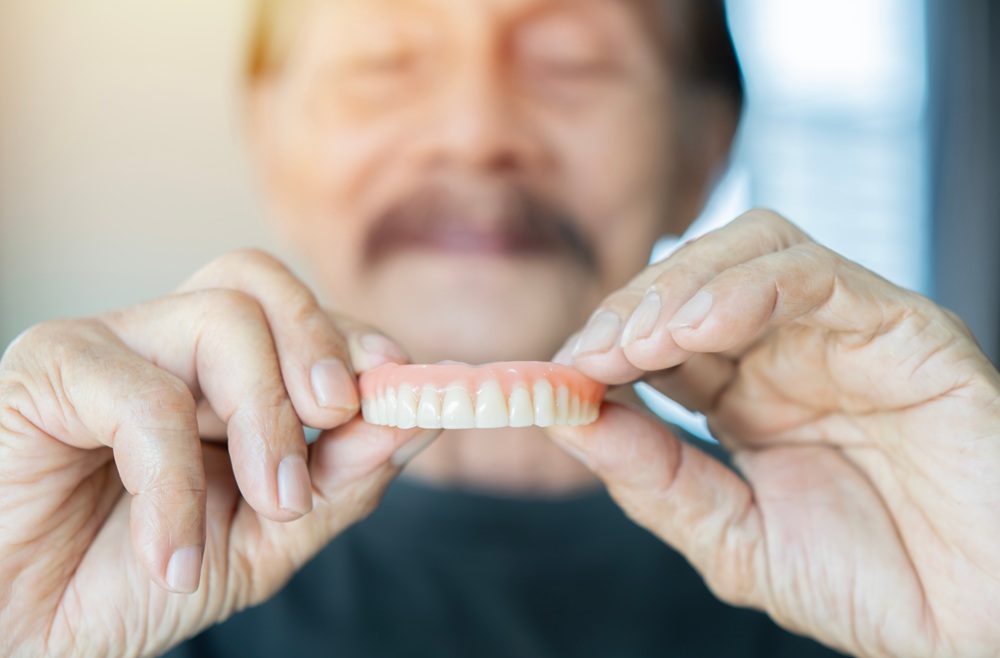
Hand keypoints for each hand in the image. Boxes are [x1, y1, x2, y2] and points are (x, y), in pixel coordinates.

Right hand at [0, 250, 436, 657]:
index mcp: (219, 371)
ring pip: (219, 319)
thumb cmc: (146, 580)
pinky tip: (174, 555)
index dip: (351, 336)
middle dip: (316, 344)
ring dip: (265, 419)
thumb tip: (421, 414)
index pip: (295, 311)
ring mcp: (108, 346)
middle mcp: (165, 343)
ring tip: (270, 507)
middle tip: (336, 419)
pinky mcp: (49, 369)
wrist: (39, 640)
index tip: (399, 383)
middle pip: (257, 281)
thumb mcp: (271, 534)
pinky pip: (146, 397)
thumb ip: (344, 475)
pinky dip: (176, 483)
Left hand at [547, 211, 999, 657]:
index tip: (558, 375)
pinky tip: (700, 326)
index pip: (659, 333)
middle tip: (588, 356)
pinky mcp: (906, 330)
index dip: (605, 342)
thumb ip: (652, 476)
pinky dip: (751, 287)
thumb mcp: (731, 537)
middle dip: (630, 309)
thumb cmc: (873, 587)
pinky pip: (820, 276)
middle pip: (694, 278)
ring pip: (752, 251)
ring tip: (636, 342)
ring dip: (679, 288)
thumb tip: (567, 419)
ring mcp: (846, 335)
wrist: (978, 629)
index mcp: (747, 396)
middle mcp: (792, 353)